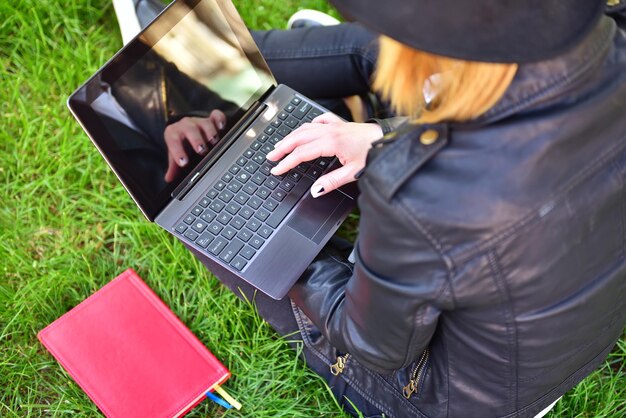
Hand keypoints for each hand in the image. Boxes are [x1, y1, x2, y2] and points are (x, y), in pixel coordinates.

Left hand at [163, 110, 225, 181]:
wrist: (186, 128)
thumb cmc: (182, 143)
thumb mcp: (175, 153)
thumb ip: (173, 166)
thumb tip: (169, 178)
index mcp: (174, 133)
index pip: (173, 140)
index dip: (177, 151)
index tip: (183, 162)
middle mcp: (186, 125)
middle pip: (190, 128)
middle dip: (196, 140)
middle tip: (202, 151)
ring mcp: (200, 121)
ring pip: (205, 122)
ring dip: (210, 132)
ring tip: (214, 142)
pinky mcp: (211, 118)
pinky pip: (216, 115)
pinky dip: (220, 120)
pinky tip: (222, 128)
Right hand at [266, 113, 382, 196]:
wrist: (390, 139)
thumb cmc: (376, 153)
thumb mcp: (354, 172)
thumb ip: (332, 182)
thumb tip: (315, 190)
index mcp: (332, 142)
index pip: (302, 153)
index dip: (287, 163)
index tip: (277, 170)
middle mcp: (331, 131)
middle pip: (298, 137)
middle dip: (282, 147)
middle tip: (270, 157)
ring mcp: (335, 125)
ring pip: (306, 127)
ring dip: (291, 136)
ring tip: (281, 146)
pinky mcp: (341, 123)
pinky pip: (320, 120)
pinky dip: (309, 124)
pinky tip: (306, 129)